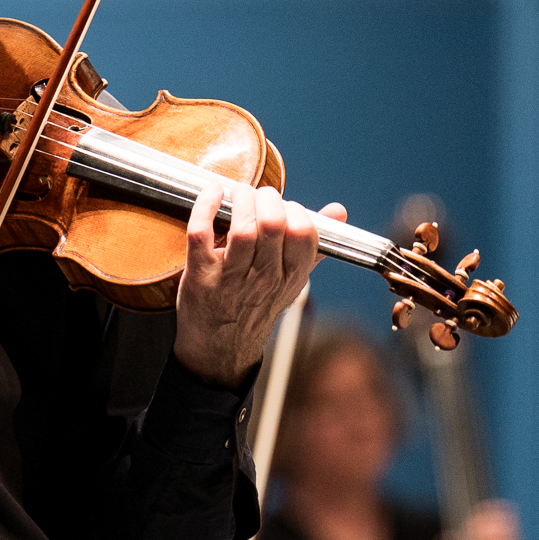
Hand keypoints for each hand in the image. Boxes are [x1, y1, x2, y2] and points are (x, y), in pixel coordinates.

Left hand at [172, 183, 346, 387]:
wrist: (220, 346)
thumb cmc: (255, 305)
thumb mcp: (291, 281)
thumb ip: (313, 245)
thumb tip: (338, 211)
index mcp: (290, 276)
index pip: (304, 234)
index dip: (296, 211)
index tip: (284, 206)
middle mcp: (264, 277)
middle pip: (273, 225)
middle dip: (267, 199)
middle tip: (258, 195)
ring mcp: (231, 277)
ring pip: (242, 229)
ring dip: (241, 200)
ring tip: (238, 193)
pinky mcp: (200, 275)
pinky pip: (201, 234)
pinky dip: (204, 208)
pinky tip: (211, 194)